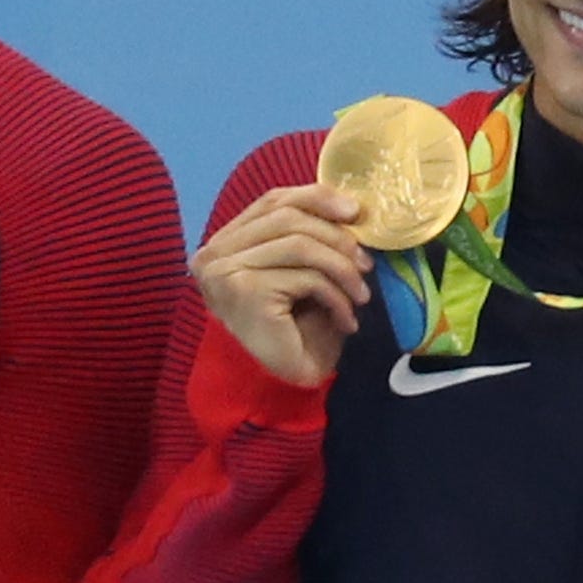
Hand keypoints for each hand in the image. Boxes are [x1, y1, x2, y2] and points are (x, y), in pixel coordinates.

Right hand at [193, 185, 371, 386]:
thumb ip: (310, 235)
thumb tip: (352, 206)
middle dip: (337, 237)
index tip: (356, 211)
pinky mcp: (244, 290)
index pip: (273, 201)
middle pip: (288, 218)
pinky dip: (336, 297)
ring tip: (361, 294)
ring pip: (300, 245)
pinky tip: (346, 319)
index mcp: (226, 241)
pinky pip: (305, 277)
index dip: (317, 199)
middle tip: (367, 264)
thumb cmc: (293, 328)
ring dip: (342, 269)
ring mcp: (225, 270)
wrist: (280, 383)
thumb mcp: (303, 271)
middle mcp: (215, 253)